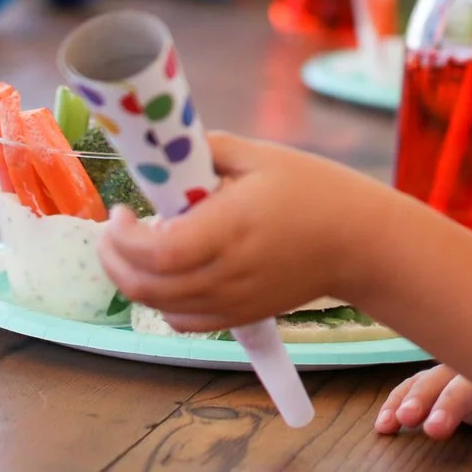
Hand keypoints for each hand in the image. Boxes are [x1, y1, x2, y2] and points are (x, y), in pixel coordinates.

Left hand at [96, 133, 380, 329]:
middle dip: (115, 259)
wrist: (358, 241)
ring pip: (160, 306)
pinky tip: (169, 273)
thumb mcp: (261, 156)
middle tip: (113, 230)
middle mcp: (228, 272)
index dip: (124, 237)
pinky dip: (163, 301)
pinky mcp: (241, 316)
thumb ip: (208, 151)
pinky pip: (184, 321)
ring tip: (139, 247)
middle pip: (148, 286)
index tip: (120, 211)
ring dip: (134, 279)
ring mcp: (233, 300)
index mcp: (231, 228)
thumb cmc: (314, 191)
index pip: (158, 250)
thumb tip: (165, 150)